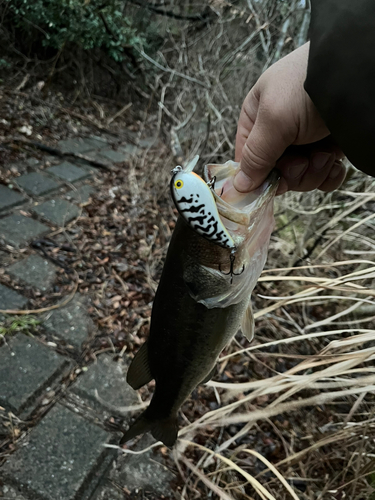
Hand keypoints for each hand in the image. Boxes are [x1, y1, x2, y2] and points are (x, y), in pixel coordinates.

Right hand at [234, 43, 345, 193]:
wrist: (355, 76)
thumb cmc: (306, 88)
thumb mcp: (273, 119)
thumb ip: (255, 155)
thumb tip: (239, 186)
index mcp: (257, 119)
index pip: (248, 159)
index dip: (258, 176)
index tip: (273, 183)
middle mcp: (279, 132)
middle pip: (275, 173)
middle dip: (292, 173)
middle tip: (303, 161)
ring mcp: (306, 141)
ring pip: (300, 177)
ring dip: (313, 173)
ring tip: (325, 154)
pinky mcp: (329, 148)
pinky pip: (323, 176)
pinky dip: (329, 174)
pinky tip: (335, 161)